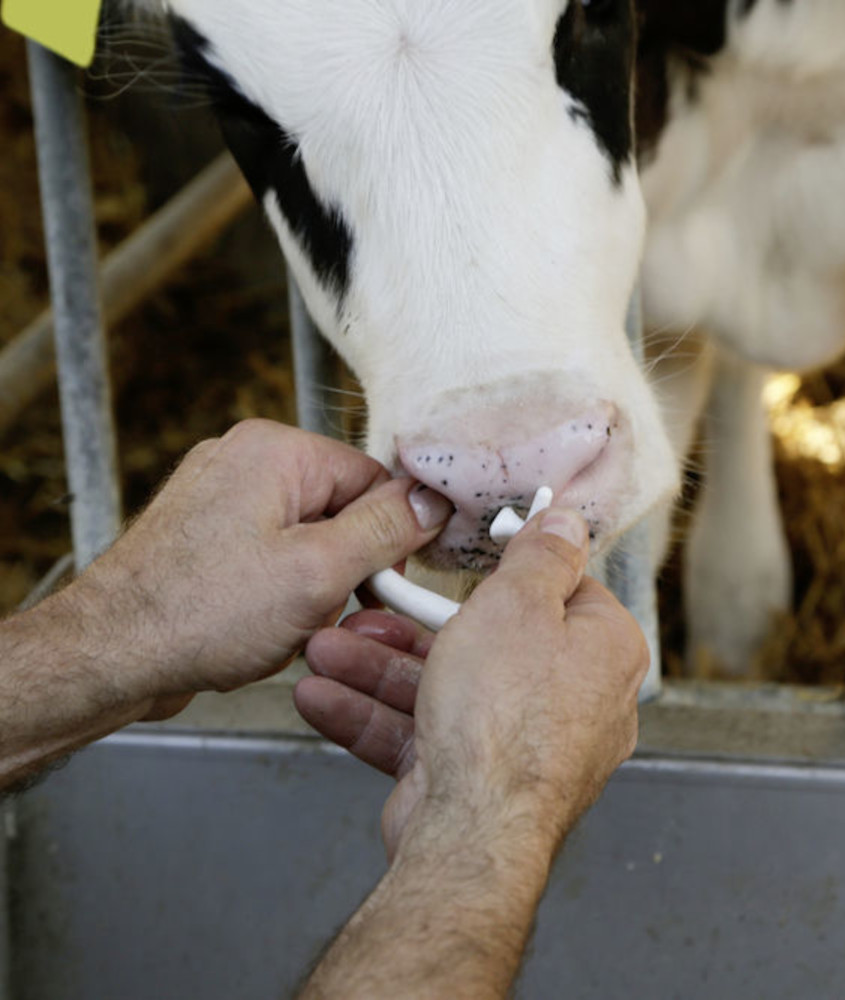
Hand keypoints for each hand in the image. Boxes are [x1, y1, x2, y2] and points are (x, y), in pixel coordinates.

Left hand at [62, 419, 451, 710]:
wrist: (108, 657)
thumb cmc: (194, 614)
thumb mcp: (317, 572)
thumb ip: (385, 530)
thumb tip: (431, 502)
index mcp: (274, 449)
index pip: (372, 479)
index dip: (387, 538)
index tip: (386, 583)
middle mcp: (244, 461)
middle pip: (340, 511)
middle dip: (341, 570)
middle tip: (322, 610)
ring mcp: (220, 498)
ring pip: (308, 542)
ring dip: (310, 590)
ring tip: (278, 624)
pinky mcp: (206, 537)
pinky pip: (272, 559)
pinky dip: (278, 597)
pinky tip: (257, 627)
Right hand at [295, 508, 647, 860]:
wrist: (472, 832)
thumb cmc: (508, 716)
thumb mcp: (519, 603)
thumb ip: (540, 556)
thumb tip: (567, 522)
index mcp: (602, 650)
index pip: (558, 592)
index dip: (504, 571)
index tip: (463, 559)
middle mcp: (570, 699)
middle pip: (485, 641)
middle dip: (410, 626)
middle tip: (367, 606)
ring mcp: (520, 743)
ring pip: (444, 688)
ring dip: (376, 668)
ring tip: (323, 650)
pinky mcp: (476, 778)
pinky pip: (422, 734)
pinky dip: (373, 715)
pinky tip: (322, 697)